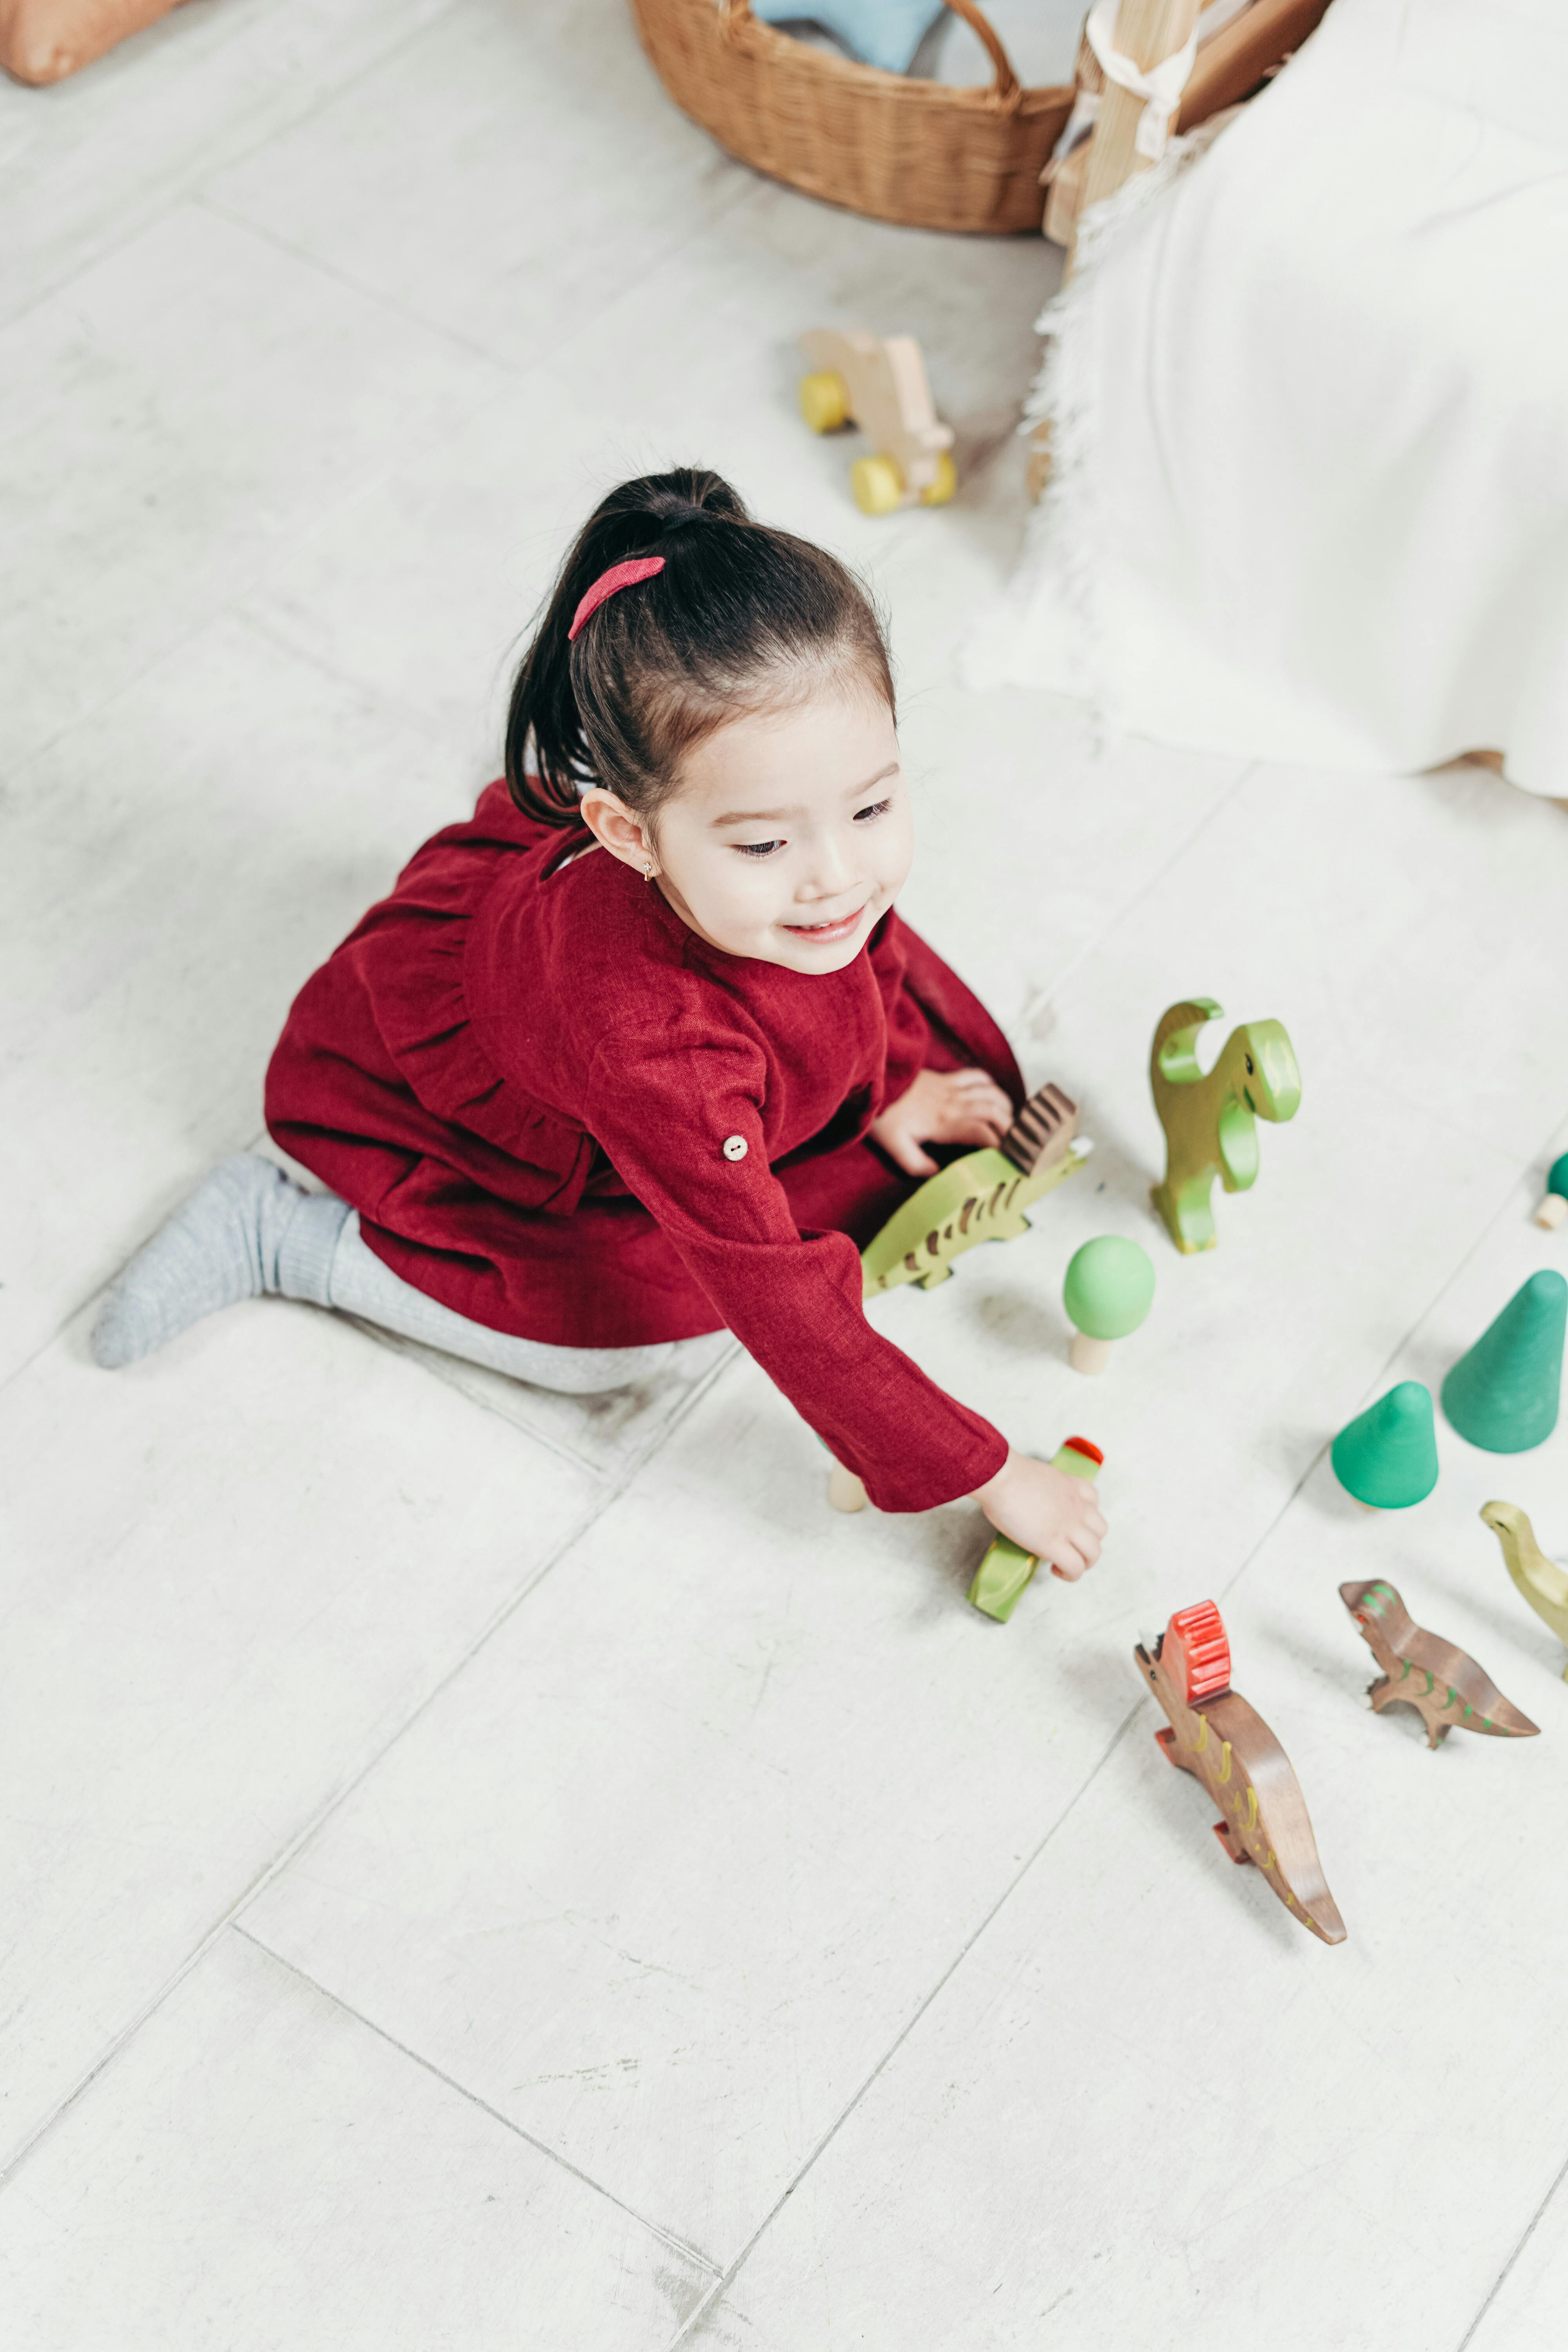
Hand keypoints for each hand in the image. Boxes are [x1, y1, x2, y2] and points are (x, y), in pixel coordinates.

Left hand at [868, 1066, 1013, 1178]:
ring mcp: (950, 1088)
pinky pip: (975, 1076)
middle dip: (1011, 1126)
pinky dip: (990, 1084)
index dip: (999, 1144)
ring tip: (1012, 1120)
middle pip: (993, 1111)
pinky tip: (994, 1094)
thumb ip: (917, 1164)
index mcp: (943, 1123)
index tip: (1009, 1155)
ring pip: (990, 1092)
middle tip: (1020, 1139)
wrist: (873, 1082)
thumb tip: (938, 1174)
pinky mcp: (945, 1078)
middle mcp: (952, 1104)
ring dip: (1005, 1105)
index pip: (982, 1132)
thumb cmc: (883, 1116)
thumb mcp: (895, 1147)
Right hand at [971, 1451, 1106, 1581]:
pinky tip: (1056, 1570)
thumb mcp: (1039, 1476)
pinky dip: (1070, 1574)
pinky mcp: (1053, 1544)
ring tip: (1067, 1565)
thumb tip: (1034, 1501)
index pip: (1094, 1501)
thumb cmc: (1007, 1473)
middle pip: (1100, 1531)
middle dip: (1089, 1543)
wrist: (1001, 1477)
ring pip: (1094, 1552)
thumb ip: (1047, 1489)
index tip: (1072, 1523)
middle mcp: (1077, 1507)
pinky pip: (1075, 1567)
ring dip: (1084, 1561)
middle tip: (1071, 1549)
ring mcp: (1068, 1526)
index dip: (1086, 1516)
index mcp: (1072, 1487)